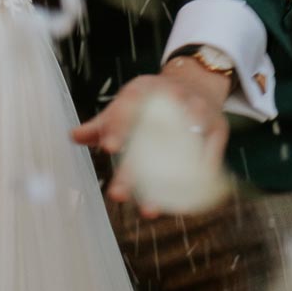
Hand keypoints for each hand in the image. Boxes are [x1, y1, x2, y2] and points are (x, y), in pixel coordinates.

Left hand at [71, 59, 229, 213]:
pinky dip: (195, 181)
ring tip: (149, 209)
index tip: (108, 148)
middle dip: (133, 168)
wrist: (195, 81)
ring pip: (181, 150)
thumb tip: (74, 137)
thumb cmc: (153, 98)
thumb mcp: (127, 102)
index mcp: (144, 89)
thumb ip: (104, 123)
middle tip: (117, 194)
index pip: (128, 107)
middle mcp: (172, 97)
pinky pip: (208, 158)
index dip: (119, 127)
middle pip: (152, 135)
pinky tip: (180, 204)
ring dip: (164, 183)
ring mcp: (197, 111)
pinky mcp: (217, 128)